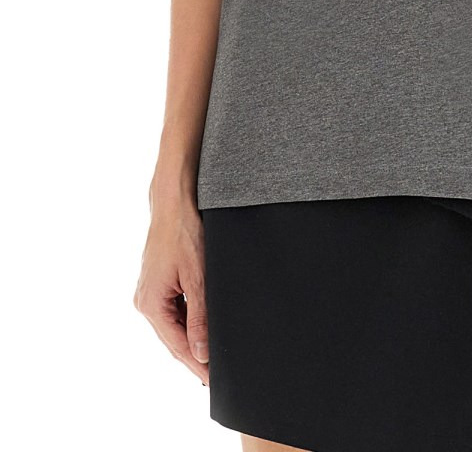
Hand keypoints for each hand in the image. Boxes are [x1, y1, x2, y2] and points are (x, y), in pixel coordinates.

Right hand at [133, 193, 209, 384]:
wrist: (174, 202)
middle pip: (172, 338)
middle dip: (194, 355)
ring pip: (173, 324)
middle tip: (215, 374)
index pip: (176, 345)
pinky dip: (187, 319)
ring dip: (191, 338)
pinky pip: (173, 309)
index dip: (196, 364)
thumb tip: (201, 352)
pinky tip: (202, 327)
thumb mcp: (198, 278)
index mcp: (150, 304)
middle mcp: (145, 300)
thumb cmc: (184, 233)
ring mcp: (149, 291)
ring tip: (212, 354)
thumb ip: (200, 317)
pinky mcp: (157, 282)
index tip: (212, 380)